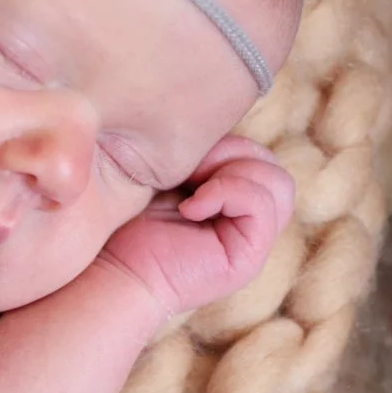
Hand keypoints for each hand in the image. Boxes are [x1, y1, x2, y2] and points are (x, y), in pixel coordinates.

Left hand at [96, 138, 295, 316]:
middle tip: (189, 170)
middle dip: (233, 154)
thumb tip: (219, 122)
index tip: (182, 154)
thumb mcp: (170, 174)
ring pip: (278, 184)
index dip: (228, 143)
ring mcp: (252, 243)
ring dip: (232, 173)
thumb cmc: (127, 222)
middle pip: (274, 167)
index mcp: (234, 203)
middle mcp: (249, 224)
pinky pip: (261, 205)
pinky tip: (189, 207)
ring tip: (191, 188)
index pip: (261, 157)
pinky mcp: (247, 259)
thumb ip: (202, 156)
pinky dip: (226, 193)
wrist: (113, 269)